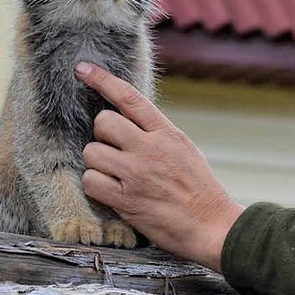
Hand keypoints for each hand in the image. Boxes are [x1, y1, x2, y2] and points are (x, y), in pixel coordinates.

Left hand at [74, 61, 242, 270]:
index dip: (102, 79)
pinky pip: (90, 181)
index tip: (82, 68)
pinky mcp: (125, 200)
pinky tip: (112, 193)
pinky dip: (96, 187)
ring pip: (91, 152)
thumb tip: (128, 121)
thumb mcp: (185, 151)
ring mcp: (136, 174)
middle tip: (113, 150)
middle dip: (101, 135)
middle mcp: (150, 149)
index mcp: (167, 134)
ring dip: (97, 164)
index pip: (130, 98)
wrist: (212, 226)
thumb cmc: (200, 191)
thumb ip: (158, 135)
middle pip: (103, 122)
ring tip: (116, 176)